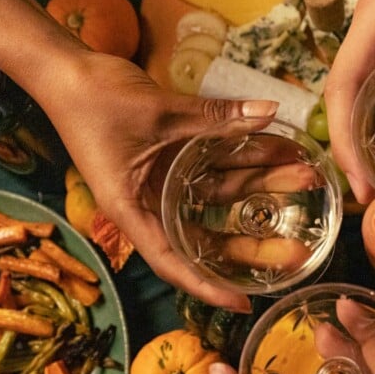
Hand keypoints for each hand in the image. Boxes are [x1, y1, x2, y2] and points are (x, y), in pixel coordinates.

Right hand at [0, 0, 277, 311]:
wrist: (67, 69)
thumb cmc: (96, 99)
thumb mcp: (161, 112)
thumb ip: (216, 116)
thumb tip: (269, 110)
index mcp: (133, 211)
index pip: (174, 262)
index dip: (209, 287)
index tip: (244, 304)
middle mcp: (151, 203)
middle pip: (208, 235)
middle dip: (254, 240)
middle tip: (298, 249)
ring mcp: (164, 181)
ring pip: (220, 195)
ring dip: (262, 186)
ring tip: (307, 179)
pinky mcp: (172, 158)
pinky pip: (215, 167)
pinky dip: (245, 160)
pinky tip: (280, 152)